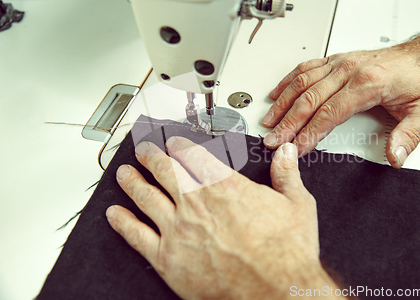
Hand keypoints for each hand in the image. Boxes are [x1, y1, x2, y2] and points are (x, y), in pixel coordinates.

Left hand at [106, 137, 341, 299]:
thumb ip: (287, 175)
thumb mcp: (297, 205)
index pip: (193, 157)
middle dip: (151, 157)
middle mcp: (197, 204)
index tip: (174, 142)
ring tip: (123, 174)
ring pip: (146, 197)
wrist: (276, 292)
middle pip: (164, 171)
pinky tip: (115, 215)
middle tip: (143, 150)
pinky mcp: (168, 259)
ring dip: (132, 182)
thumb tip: (286, 154)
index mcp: (226, 187)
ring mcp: (179, 230)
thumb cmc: (286, 253)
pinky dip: (123, 222)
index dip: (180, 146)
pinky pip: (136, 235)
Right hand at [261, 47, 419, 167]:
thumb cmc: (419, 83)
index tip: (297, 147)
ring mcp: (340, 63)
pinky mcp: (336, 60)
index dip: (310, 132)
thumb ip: (408, 137)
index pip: (330, 112)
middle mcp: (349, 70)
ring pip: (302, 82)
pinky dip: (287, 81)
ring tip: (269, 121)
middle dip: (288, 123)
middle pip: (309, 99)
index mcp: (368, 83)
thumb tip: (394, 157)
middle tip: (274, 140)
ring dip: (282, 103)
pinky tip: (276, 93)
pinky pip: (306, 68)